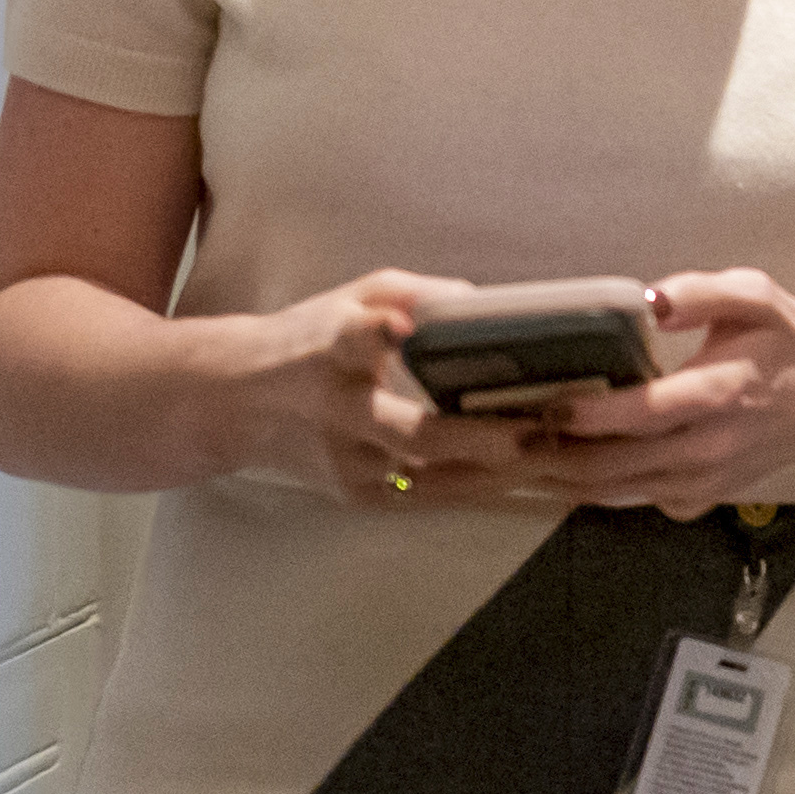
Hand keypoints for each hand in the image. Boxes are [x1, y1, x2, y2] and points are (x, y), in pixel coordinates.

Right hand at [233, 272, 539, 508]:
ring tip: (560, 446)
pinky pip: (439, 496)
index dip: (374, 335)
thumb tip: (481, 302)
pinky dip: (490, 484)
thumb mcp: (348, 297)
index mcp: (327, 353)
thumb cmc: (307, 341)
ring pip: (438, 480)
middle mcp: (338, 417)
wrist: (234, 405)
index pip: (349, 342)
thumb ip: (412, 294)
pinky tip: (537, 468)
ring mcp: (351, 468)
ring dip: (503, 469)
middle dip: (481, 435)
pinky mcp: (364, 498)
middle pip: (411, 436)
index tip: (395, 328)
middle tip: (542, 425)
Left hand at [514, 266, 794, 515]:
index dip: (594, 415)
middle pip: (616, 465)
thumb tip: (648, 300)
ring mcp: (704, 481)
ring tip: (510, 453)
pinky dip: (589, 490)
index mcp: (723, 391)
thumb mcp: (757, 296)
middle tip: (500, 432)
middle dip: (553, 454)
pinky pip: (633, 501)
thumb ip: (702, 292)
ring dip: (559, 477)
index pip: (649, 413)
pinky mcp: (700, 499)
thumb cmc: (789, 341)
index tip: (549, 403)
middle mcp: (710, 446)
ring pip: (616, 492)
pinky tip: (555, 467)